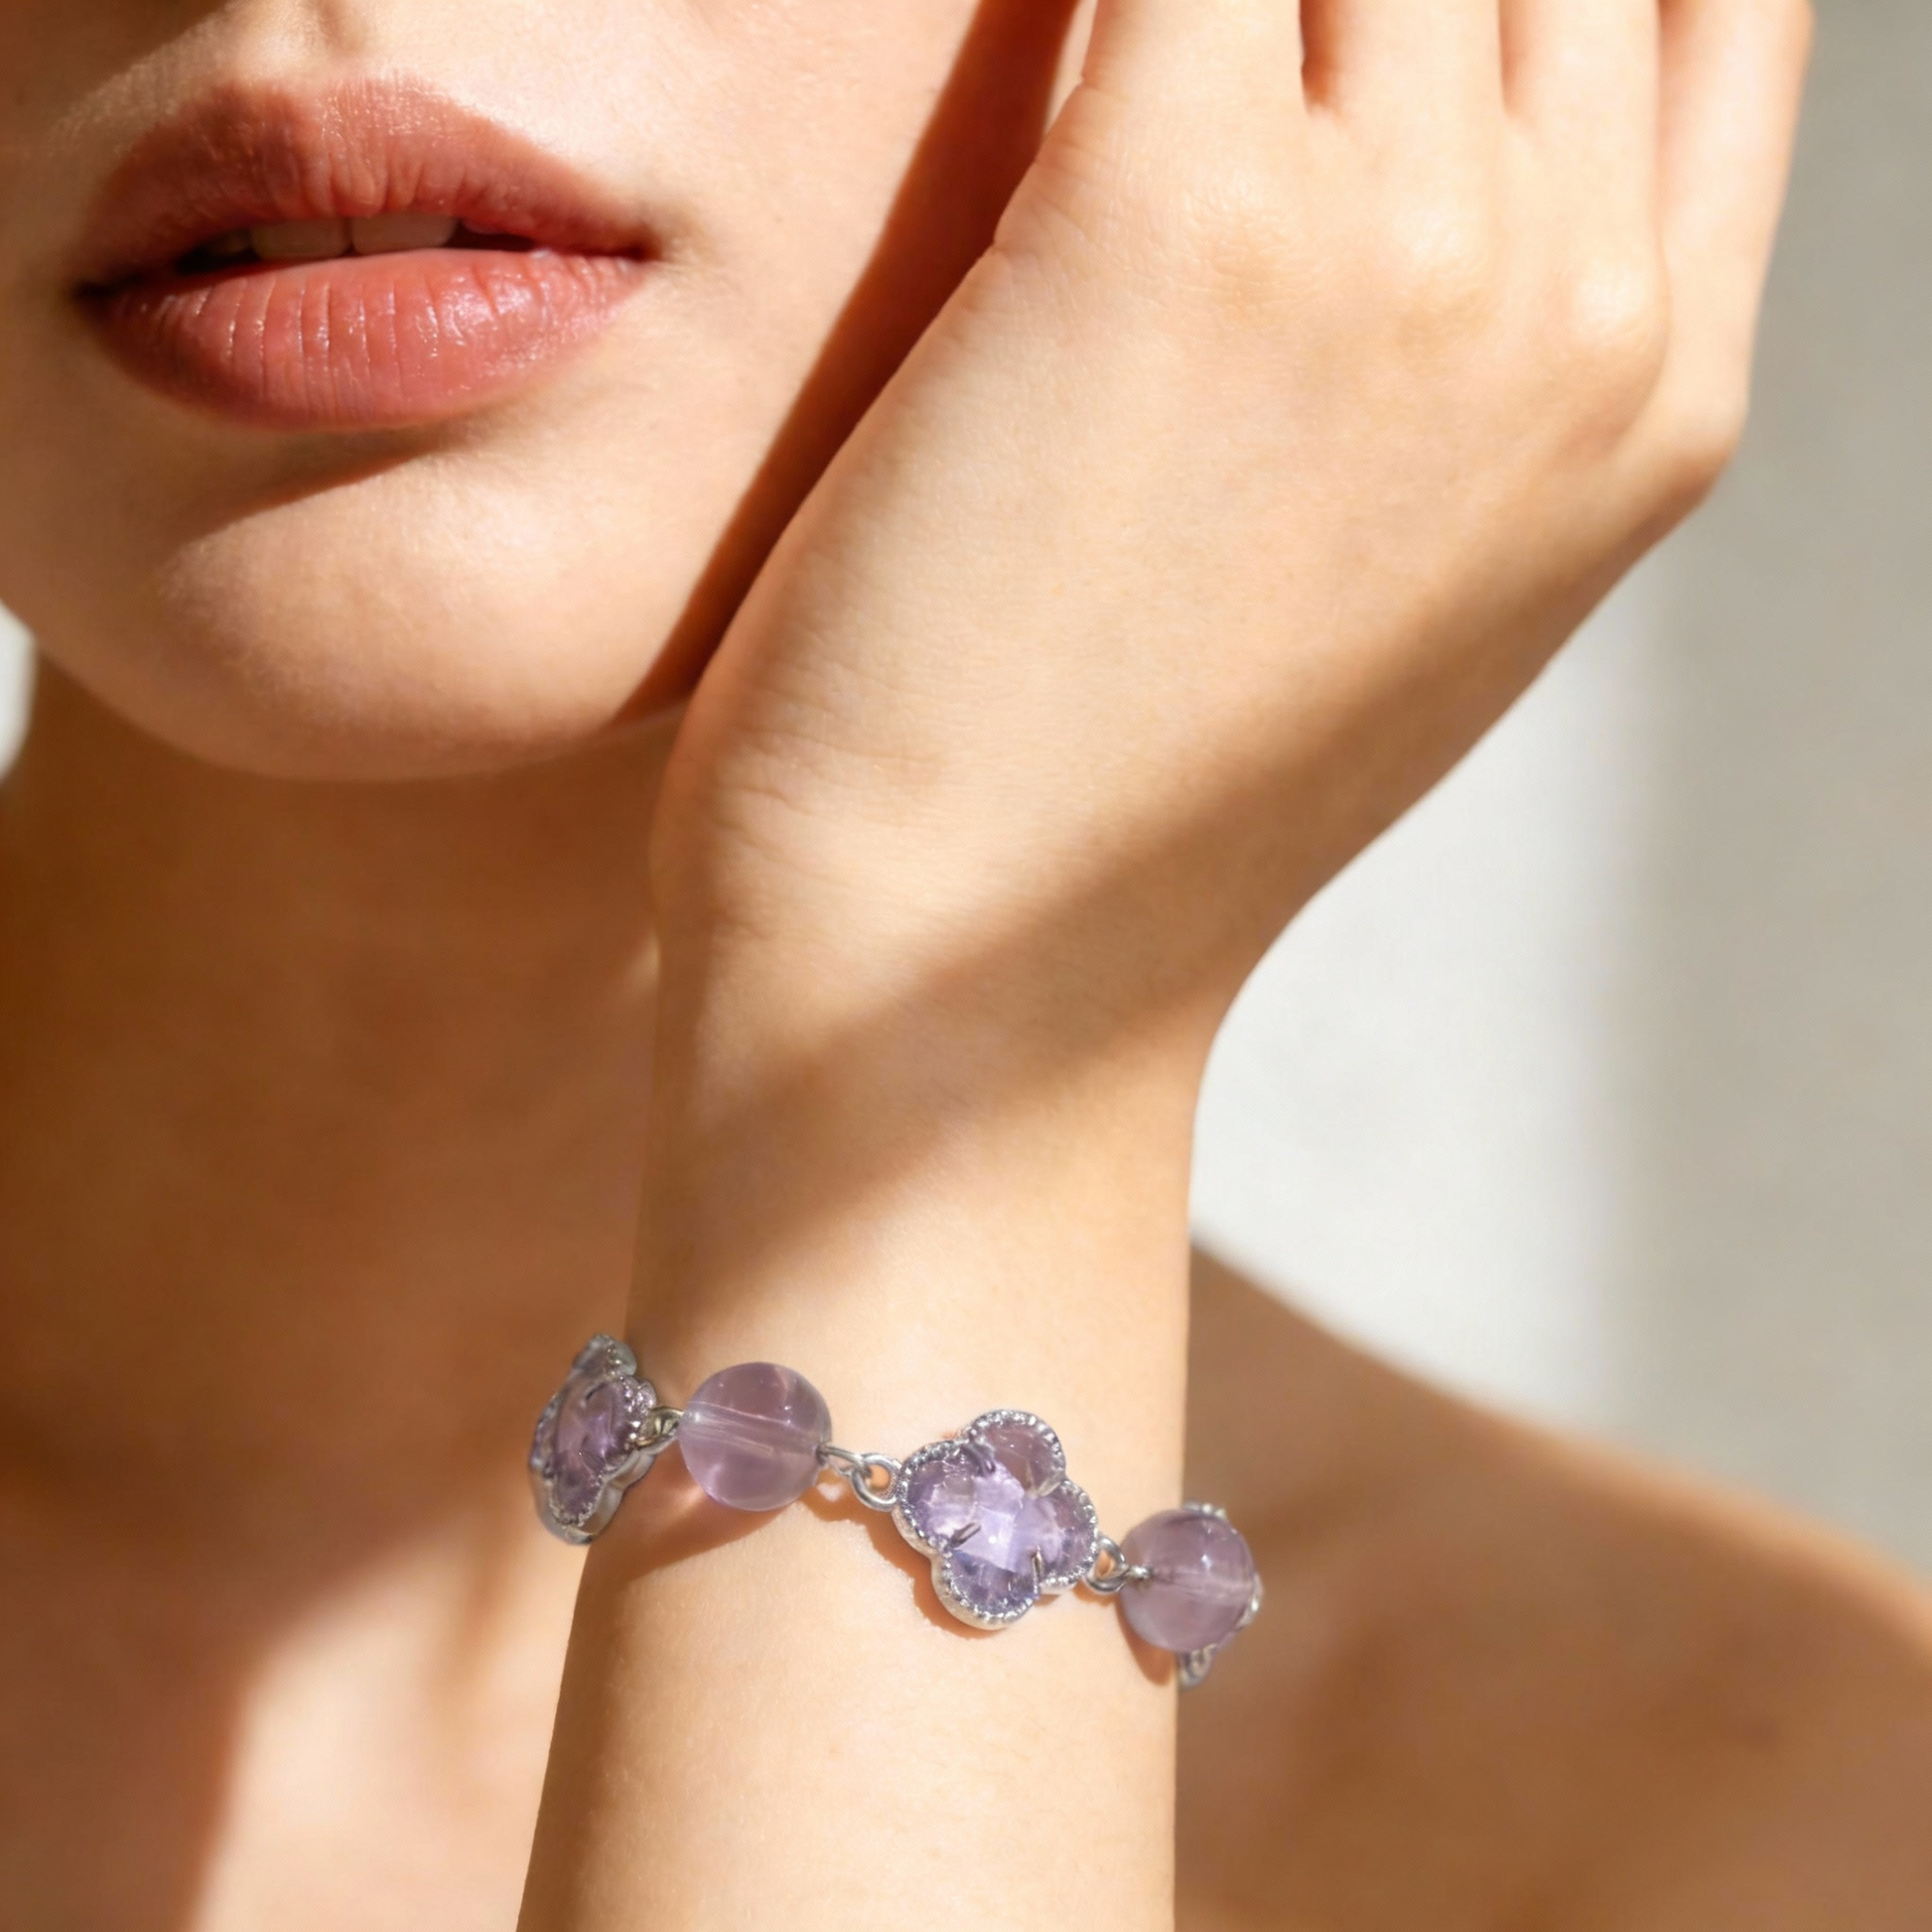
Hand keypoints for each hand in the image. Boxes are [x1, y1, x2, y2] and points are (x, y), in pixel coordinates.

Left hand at [650, 0, 1809, 1085]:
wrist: (956, 989)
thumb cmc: (1115, 817)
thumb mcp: (1391, 606)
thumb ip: (1461, 376)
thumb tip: (1408, 164)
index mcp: (1650, 399)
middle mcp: (1568, 303)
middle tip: (1221, 24)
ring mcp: (1402, 247)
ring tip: (1144, 38)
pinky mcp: (1171, 212)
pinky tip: (1043, 0)